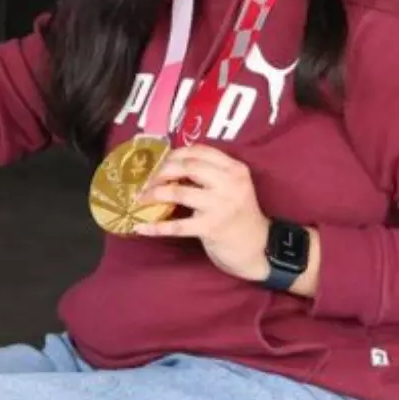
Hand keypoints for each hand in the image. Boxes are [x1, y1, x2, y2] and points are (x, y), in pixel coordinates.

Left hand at [134, 145, 271, 282]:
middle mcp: (230, 183)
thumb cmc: (239, 215)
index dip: (175, 153)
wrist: (260, 248)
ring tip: (139, 198)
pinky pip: (177, 225)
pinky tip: (139, 226)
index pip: (200, 151)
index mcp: (235, 169)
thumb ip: (210, 174)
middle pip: (187, 167)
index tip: (158, 160)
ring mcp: (221, 205)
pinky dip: (155, 227)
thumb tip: (170, 165)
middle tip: (144, 178)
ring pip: (179, 192)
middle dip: (161, 170)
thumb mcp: (232, 187)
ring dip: (153, 194)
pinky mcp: (211, 228)